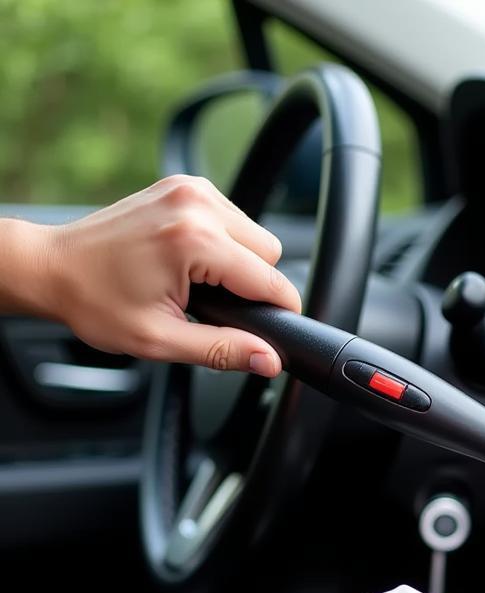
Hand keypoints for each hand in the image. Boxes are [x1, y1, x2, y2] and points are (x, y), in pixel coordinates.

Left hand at [26, 176, 299, 375]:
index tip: (274, 330)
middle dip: (253, 285)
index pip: (269, 279)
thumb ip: (223, 350)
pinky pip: (233, 218)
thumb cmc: (94, 302)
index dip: (279, 310)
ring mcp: (189, 189)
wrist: (51, 268)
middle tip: (213, 305)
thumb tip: (268, 360)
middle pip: (269, 253)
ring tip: (199, 283)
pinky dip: (225, 243)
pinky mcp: (184, 186)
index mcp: (193, 240)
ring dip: (240, 262)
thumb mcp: (161, 339)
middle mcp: (196, 205)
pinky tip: (194, 261)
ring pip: (255, 234)